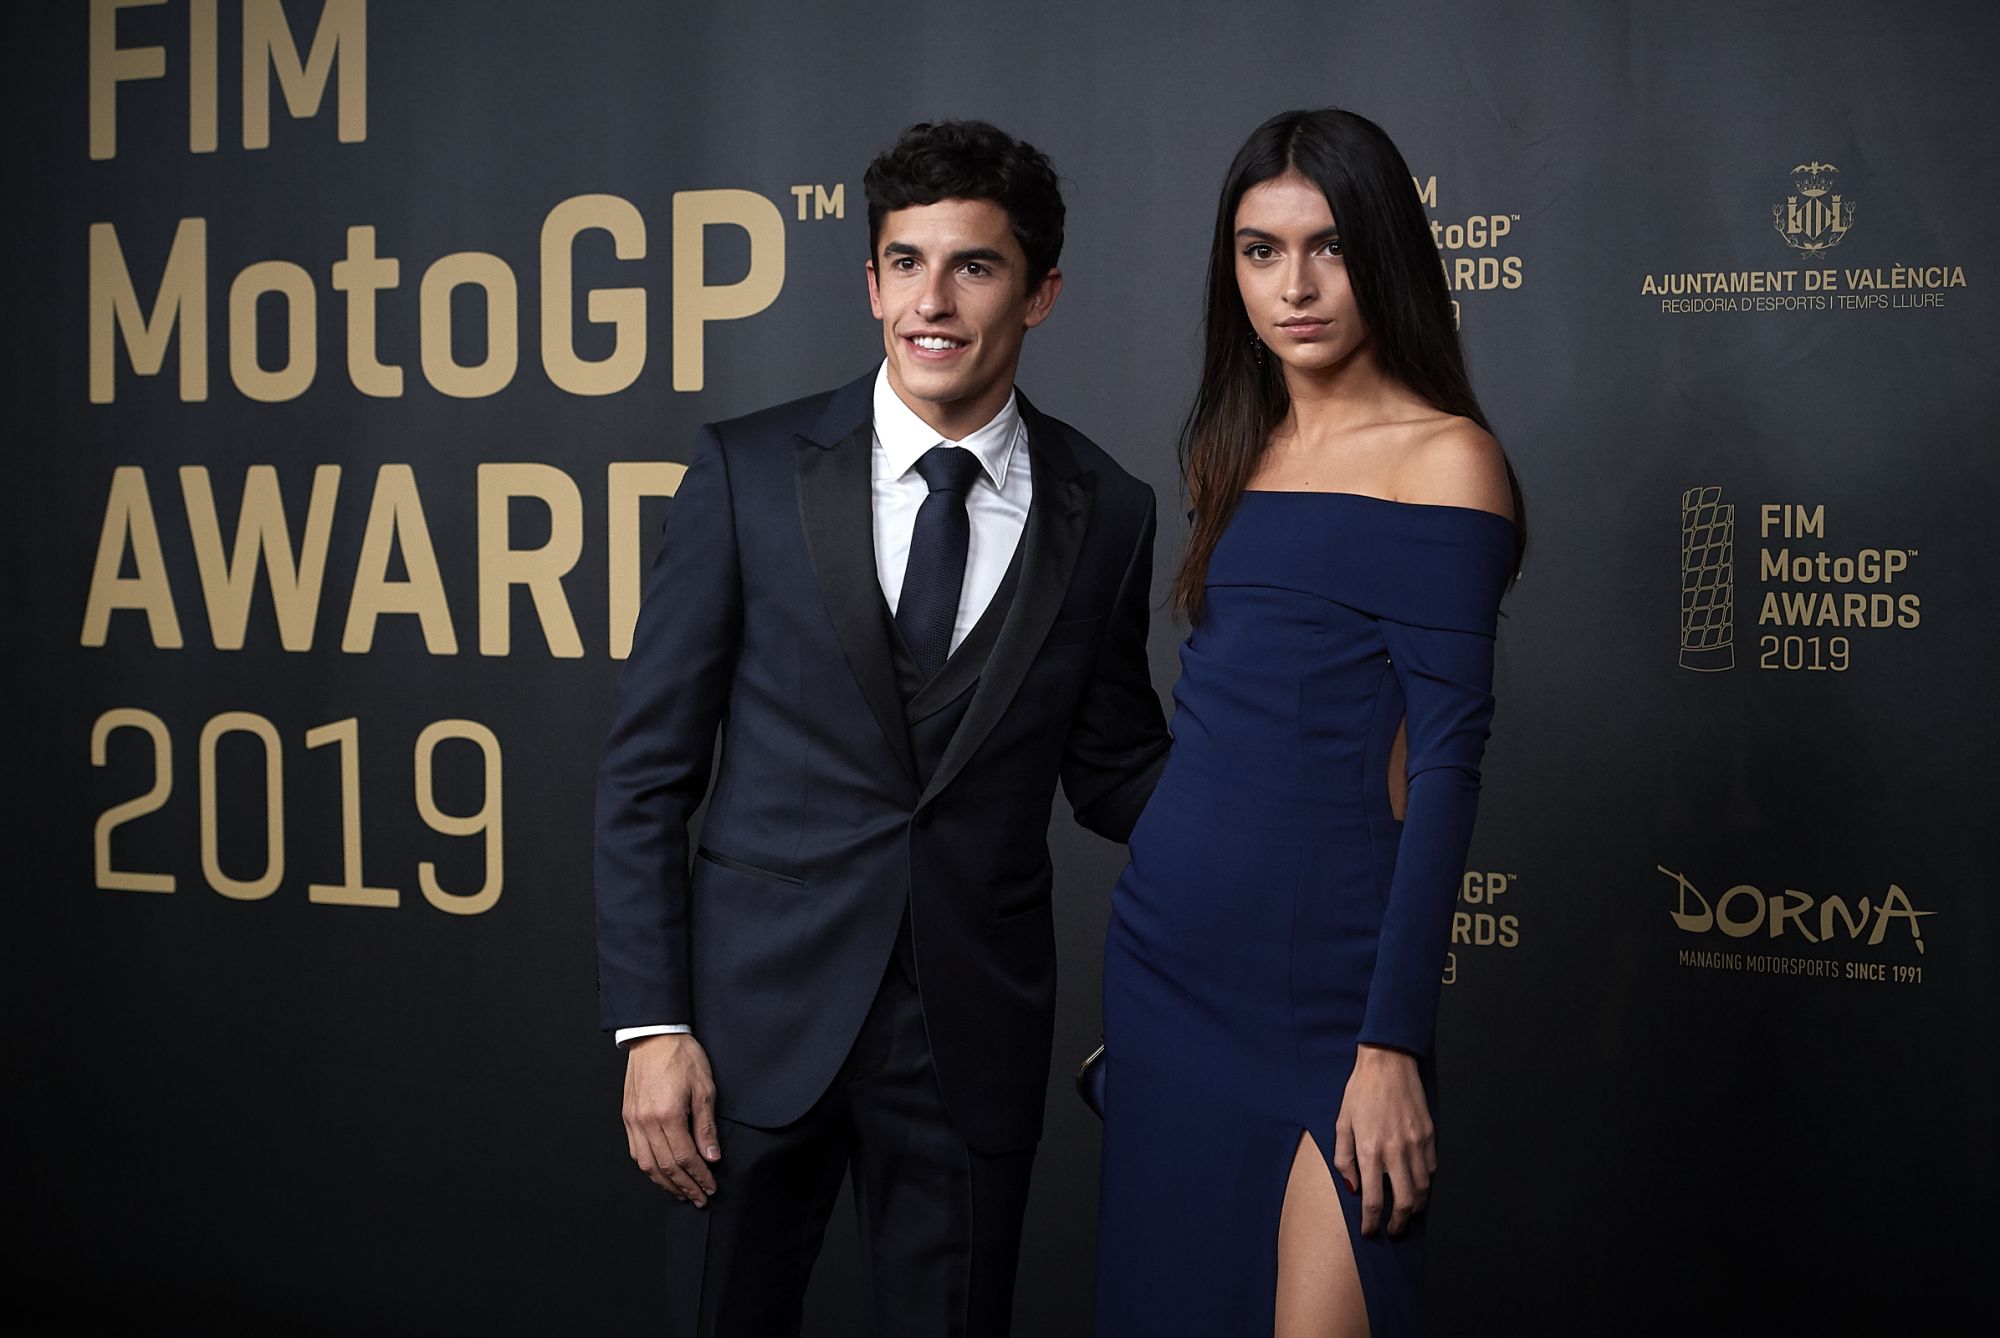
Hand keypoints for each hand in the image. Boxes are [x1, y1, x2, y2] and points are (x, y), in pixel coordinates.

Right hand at [622, 1034, 721, 1204]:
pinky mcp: (628, 1117)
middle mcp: (646, 1122)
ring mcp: (634, 1121)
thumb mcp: (704, 1088)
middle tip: (699, 1198)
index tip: (711, 1187)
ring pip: (648, 1165)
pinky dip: (649, 1169)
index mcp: (668, 1114)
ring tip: (682, 1192)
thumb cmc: (682, 1057)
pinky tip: (662, 1174)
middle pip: (666, 1167)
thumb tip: (711, 1157)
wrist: (654, 1036)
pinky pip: (636, 1152)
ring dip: (666, 1183)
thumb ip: (706, 1126)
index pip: (685, 1158)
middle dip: (685, 1186)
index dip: (699, 1176)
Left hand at [1332, 1044, 1434, 1237]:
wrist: (1388, 1062)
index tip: (1369, 1232)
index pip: (1373, 1201)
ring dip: (1414, 1207)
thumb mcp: (1342, 1123)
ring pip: (1422, 1190)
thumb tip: (1352, 1187)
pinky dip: (1425, 1184)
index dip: (1372, 1223)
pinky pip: (1431, 1170)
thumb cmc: (1360, 1091)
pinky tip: (1416, 1186)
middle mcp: (1396, 1152)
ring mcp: (1416, 1144)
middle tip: (1392, 1230)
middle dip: (1398, 1224)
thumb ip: (1344, 1159)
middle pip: (1404, 1203)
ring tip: (1406, 1213)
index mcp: (1370, 1150)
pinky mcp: (1430, 1136)